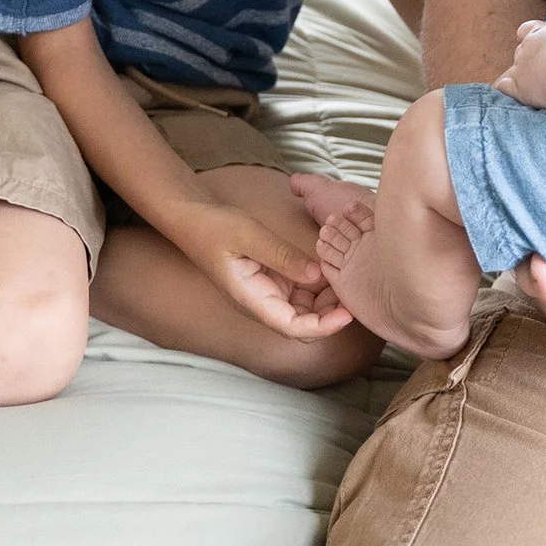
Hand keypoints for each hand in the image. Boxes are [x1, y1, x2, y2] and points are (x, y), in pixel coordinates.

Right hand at [167, 200, 354, 340]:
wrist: (192, 218)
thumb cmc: (214, 227)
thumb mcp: (249, 236)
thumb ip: (283, 256)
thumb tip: (317, 275)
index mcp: (253, 300)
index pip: (294, 327)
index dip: (324, 326)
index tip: (348, 313)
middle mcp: (262, 302)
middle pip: (304, 320)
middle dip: (331, 310)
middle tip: (353, 286)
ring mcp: (267, 291)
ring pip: (305, 306)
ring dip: (326, 296)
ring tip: (345, 271)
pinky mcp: (271, 279)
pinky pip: (299, 288)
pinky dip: (316, 281)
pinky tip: (330, 263)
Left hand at [492, 17, 545, 107]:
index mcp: (538, 34)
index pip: (526, 30)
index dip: (529, 34)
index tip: (534, 38)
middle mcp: (525, 50)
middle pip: (520, 51)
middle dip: (527, 57)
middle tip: (544, 66)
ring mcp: (520, 69)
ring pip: (513, 70)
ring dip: (519, 74)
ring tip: (530, 81)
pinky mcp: (519, 88)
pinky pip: (503, 86)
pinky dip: (504, 87)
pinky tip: (505, 91)